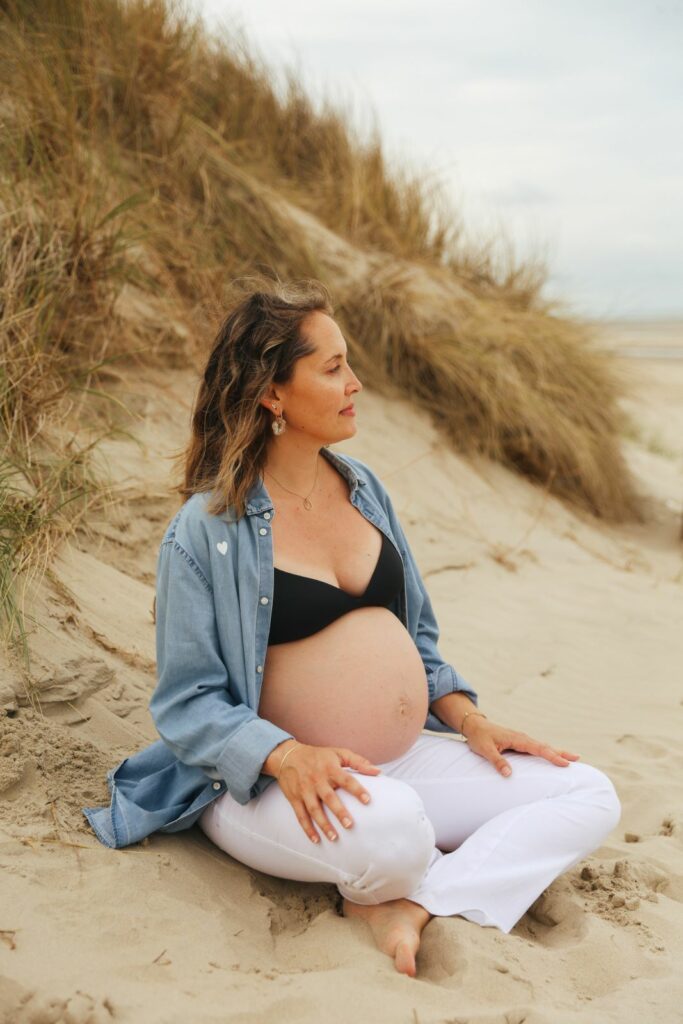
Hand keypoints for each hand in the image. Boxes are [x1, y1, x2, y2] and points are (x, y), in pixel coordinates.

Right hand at [273, 743, 381, 843]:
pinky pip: (301, 816)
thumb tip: (378, 771)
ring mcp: (305, 790)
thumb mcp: (339, 753)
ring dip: (324, 824)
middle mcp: (317, 779)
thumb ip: (359, 762)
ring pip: (314, 810)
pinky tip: (316, 840)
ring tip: (334, 837)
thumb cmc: (319, 756)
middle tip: (350, 825)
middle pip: (329, 797)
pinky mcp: (295, 799)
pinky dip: (307, 829)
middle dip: (339, 812)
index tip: (367, 800)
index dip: (356, 790)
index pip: (346, 779)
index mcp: (330, 768)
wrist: (288, 756)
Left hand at [462, 718, 580, 776]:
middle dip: (560, 752)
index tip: (565, 763)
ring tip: (571, 758)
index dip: (552, 756)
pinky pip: (536, 748)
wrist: (474, 725)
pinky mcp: (519, 743)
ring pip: (542, 746)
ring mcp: (521, 740)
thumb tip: (509, 774)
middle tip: (577, 759)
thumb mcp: (485, 750)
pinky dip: (547, 751)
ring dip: (556, 751)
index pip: (538, 748)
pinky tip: (553, 756)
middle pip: (545, 746)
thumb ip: (497, 761)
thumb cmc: (479, 737)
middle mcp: (522, 738)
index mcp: (517, 738)